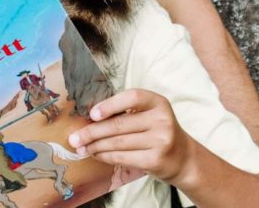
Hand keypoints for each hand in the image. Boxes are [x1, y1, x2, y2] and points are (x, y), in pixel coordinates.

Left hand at [67, 89, 197, 185]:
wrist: (183, 158)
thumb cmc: (158, 132)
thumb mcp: (149, 114)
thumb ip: (126, 112)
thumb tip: (90, 119)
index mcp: (158, 102)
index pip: (132, 97)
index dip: (110, 105)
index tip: (92, 114)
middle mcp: (162, 120)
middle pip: (119, 124)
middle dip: (92, 132)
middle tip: (74, 137)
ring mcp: (161, 141)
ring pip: (118, 143)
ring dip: (95, 146)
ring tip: (81, 147)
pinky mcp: (156, 160)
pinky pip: (123, 157)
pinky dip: (105, 156)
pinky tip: (96, 154)